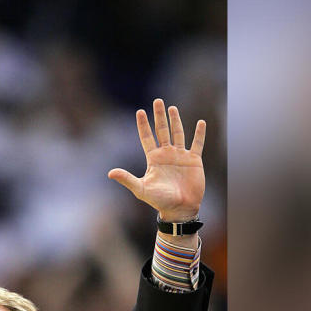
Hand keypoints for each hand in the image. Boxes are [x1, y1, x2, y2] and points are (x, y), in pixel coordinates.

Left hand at [108, 99, 206, 221]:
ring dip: (176, 120)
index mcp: (153, 159)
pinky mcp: (194, 160)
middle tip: (157, 101)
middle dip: (159, 116)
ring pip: (178, 133)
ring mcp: (180, 156)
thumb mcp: (141, 189)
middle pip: (162, 130)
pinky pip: (197, 144)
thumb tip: (110, 173)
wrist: (179, 209)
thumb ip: (127, 179)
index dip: (143, 125)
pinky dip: (199, 133)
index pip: (147, 137)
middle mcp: (166, 154)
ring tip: (172, 108)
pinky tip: (200, 122)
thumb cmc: (159, 201)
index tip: (140, 112)